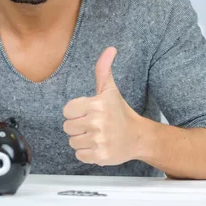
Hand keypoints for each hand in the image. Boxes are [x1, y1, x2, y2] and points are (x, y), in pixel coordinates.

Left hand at [63, 47, 141, 165]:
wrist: (138, 137)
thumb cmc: (120, 112)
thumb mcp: (111, 90)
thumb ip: (103, 69)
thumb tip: (110, 49)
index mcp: (97, 104)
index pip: (67, 110)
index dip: (75, 112)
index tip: (88, 112)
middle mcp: (98, 122)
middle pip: (67, 127)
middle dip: (77, 126)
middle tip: (93, 124)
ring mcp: (99, 140)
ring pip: (72, 142)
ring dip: (82, 140)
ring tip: (96, 135)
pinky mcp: (100, 156)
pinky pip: (79, 155)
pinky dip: (86, 153)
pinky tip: (98, 145)